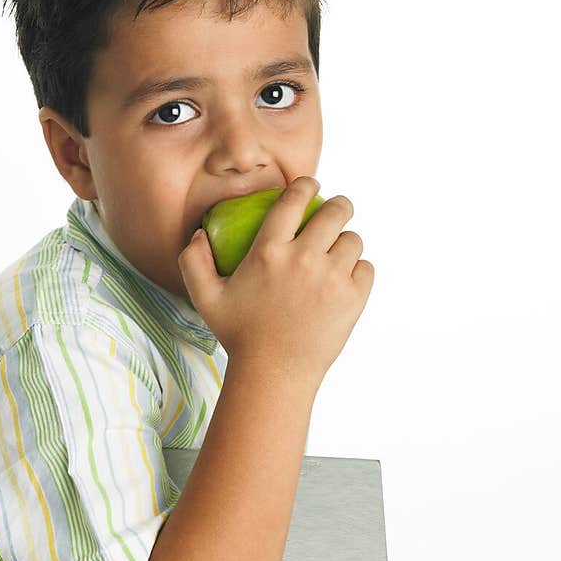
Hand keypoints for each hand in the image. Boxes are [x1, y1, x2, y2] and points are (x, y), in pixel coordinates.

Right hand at [178, 177, 373, 386]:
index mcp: (269, 251)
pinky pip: (366, 269)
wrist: (273, 375)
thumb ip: (194, 263)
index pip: (293, 201)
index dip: (306, 186)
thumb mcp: (206, 299)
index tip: (311, 186)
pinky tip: (346, 279)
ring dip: (347, 243)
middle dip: (340, 206)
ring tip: (339, 252)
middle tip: (338, 212)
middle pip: (336, 212)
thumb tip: (199, 234)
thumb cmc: (240, 336)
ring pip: (354, 240)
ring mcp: (331, 278)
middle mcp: (303, 258)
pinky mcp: (352, 299)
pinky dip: (358, 271)